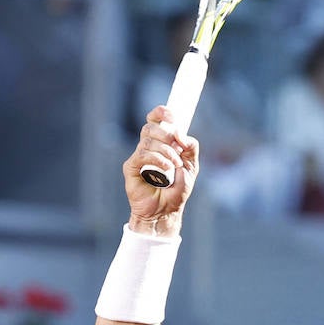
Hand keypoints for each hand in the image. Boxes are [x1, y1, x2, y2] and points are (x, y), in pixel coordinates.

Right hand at [123, 107, 198, 237]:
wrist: (166, 211)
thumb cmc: (177, 190)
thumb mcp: (192, 166)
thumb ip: (190, 147)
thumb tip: (181, 134)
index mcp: (161, 144)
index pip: (155, 120)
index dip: (160, 113)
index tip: (170, 115)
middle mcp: (147, 148)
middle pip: (150, 126)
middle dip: (166, 132)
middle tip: (177, 146)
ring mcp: (138, 157)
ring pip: (147, 140)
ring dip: (165, 151)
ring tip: (174, 166)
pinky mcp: (131, 168)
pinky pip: (142, 154)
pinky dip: (157, 159)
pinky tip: (166, 169)